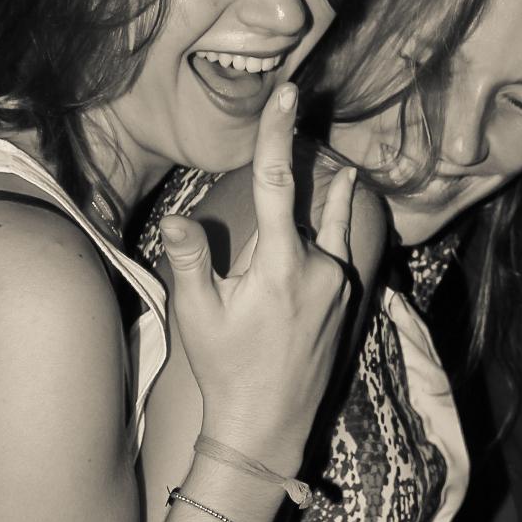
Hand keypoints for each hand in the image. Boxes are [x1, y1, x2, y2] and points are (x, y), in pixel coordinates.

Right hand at [159, 84, 354, 475]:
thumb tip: (176, 216)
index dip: (280, 133)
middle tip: (305, 125)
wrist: (269, 427)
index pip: (280, 183)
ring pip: (332, 231)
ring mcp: (339, 288)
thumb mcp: (198, 315)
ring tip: (343, 174)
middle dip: (305, 170)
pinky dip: (331, 238)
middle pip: (311, 202)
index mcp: (281, 264)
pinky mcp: (346, 305)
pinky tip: (326, 239)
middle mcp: (321, 269)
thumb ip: (191, 259)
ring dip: (331, 202)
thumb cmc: (227, 369)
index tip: (290, 93)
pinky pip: (339, 257)